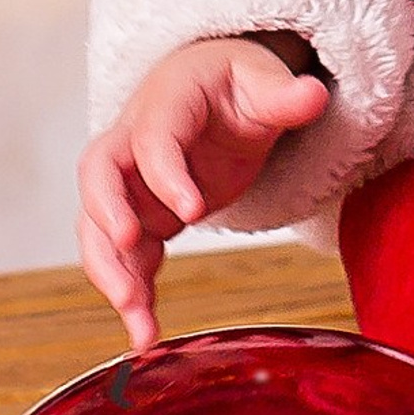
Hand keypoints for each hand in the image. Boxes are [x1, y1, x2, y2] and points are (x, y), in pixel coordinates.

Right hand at [75, 34, 329, 352]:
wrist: (211, 90)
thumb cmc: (236, 83)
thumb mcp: (264, 82)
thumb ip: (285, 95)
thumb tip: (314, 94)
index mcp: (166, 102)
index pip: (153, 137)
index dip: (166, 174)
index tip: (193, 213)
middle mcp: (132, 142)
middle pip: (98, 177)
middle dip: (107, 217)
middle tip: (130, 252)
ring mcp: (130, 183)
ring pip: (99, 226)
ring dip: (112, 272)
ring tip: (138, 321)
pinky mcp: (140, 217)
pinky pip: (123, 256)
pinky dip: (131, 291)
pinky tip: (145, 332)